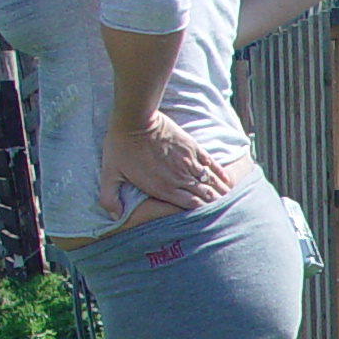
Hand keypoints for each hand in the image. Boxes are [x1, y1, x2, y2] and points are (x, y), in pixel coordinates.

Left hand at [97, 114, 231, 218]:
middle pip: (206, 195)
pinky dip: (221, 174)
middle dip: (216, 204)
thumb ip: (109, 197)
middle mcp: (180, 178)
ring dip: (221, 191)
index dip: (203, 213)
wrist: (134, 119)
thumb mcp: (109, 173)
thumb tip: (113, 216)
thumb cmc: (120, 146)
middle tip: (224, 212)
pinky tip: (227, 181)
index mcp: (163, 188)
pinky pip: (211, 164)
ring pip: (212, 182)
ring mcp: (189, 162)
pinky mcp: (192, 148)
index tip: (209, 219)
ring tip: (229, 199)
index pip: (191, 206)